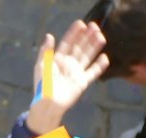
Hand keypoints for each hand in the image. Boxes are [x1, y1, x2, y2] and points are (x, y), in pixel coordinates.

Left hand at [24, 21, 110, 136]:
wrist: (48, 104)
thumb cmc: (42, 85)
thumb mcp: (41, 66)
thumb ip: (45, 51)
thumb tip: (49, 35)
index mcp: (58, 59)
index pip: (68, 43)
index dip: (74, 33)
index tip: (81, 23)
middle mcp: (69, 64)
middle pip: (80, 47)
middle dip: (87, 37)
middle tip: (94, 26)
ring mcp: (76, 72)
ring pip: (87, 56)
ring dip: (94, 46)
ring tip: (101, 36)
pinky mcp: (82, 82)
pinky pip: (93, 73)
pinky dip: (99, 66)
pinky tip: (104, 57)